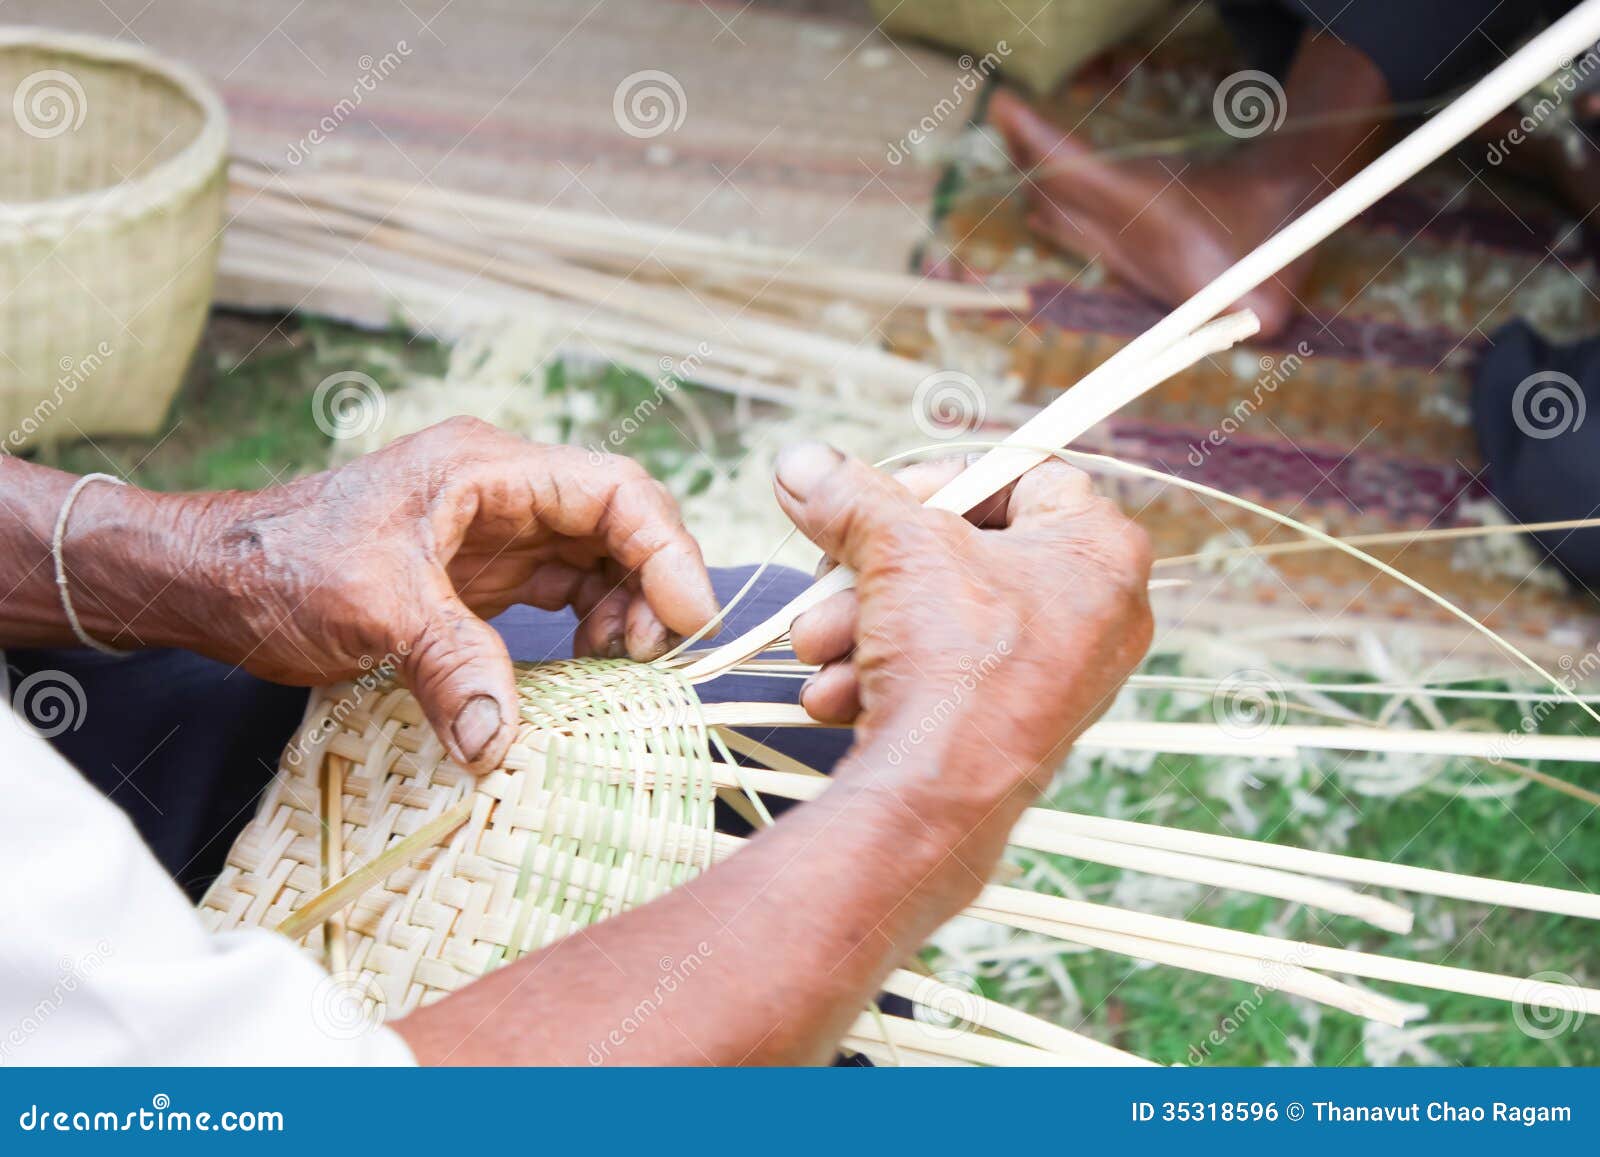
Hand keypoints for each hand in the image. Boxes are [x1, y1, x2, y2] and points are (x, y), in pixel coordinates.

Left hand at [126, 418, 717, 771]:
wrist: (217, 580)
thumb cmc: (283, 565)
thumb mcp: (371, 609)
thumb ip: (449, 665)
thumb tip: (502, 745)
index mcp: (486, 468)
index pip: (612, 488)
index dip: (664, 547)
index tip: (688, 615)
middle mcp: (504, 491)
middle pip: (621, 522)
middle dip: (655, 583)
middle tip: (652, 653)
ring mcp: (498, 532)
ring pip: (603, 559)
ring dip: (629, 609)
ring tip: (623, 662)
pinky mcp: (485, 576)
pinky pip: (568, 591)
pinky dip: (595, 625)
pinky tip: (593, 662)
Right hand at [772, 443, 1151, 846]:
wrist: (943, 799)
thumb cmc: (954, 661)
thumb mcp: (896, 549)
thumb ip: (849, 497)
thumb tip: (801, 465)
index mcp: (1100, 550)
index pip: (1021, 476)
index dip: (938, 478)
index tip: (877, 502)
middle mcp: (1098, 611)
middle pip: (967, 552)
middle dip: (875, 568)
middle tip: (827, 574)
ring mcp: (1062, 674)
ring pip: (944, 616)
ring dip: (864, 623)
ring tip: (817, 646)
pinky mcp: (1019, 724)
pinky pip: (948, 672)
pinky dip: (887, 672)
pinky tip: (837, 691)